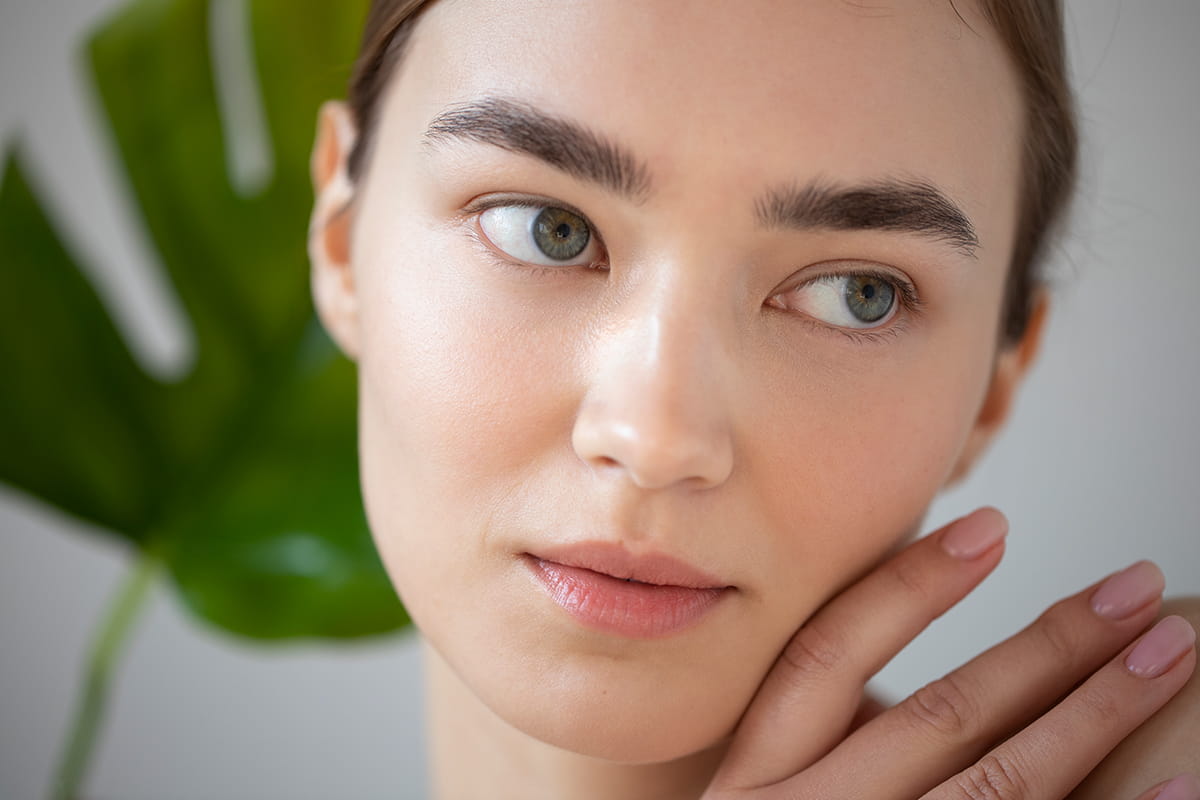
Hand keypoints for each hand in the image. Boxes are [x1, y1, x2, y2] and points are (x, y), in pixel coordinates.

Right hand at [703, 507, 1198, 798]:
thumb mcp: (760, 799)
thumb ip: (814, 744)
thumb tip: (902, 653)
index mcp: (751, 782)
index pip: (827, 658)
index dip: (908, 588)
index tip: (991, 526)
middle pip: (938, 717)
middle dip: (1048, 647)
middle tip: (1136, 592)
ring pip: (995, 788)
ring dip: (1092, 715)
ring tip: (1166, 657)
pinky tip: (1175, 784)